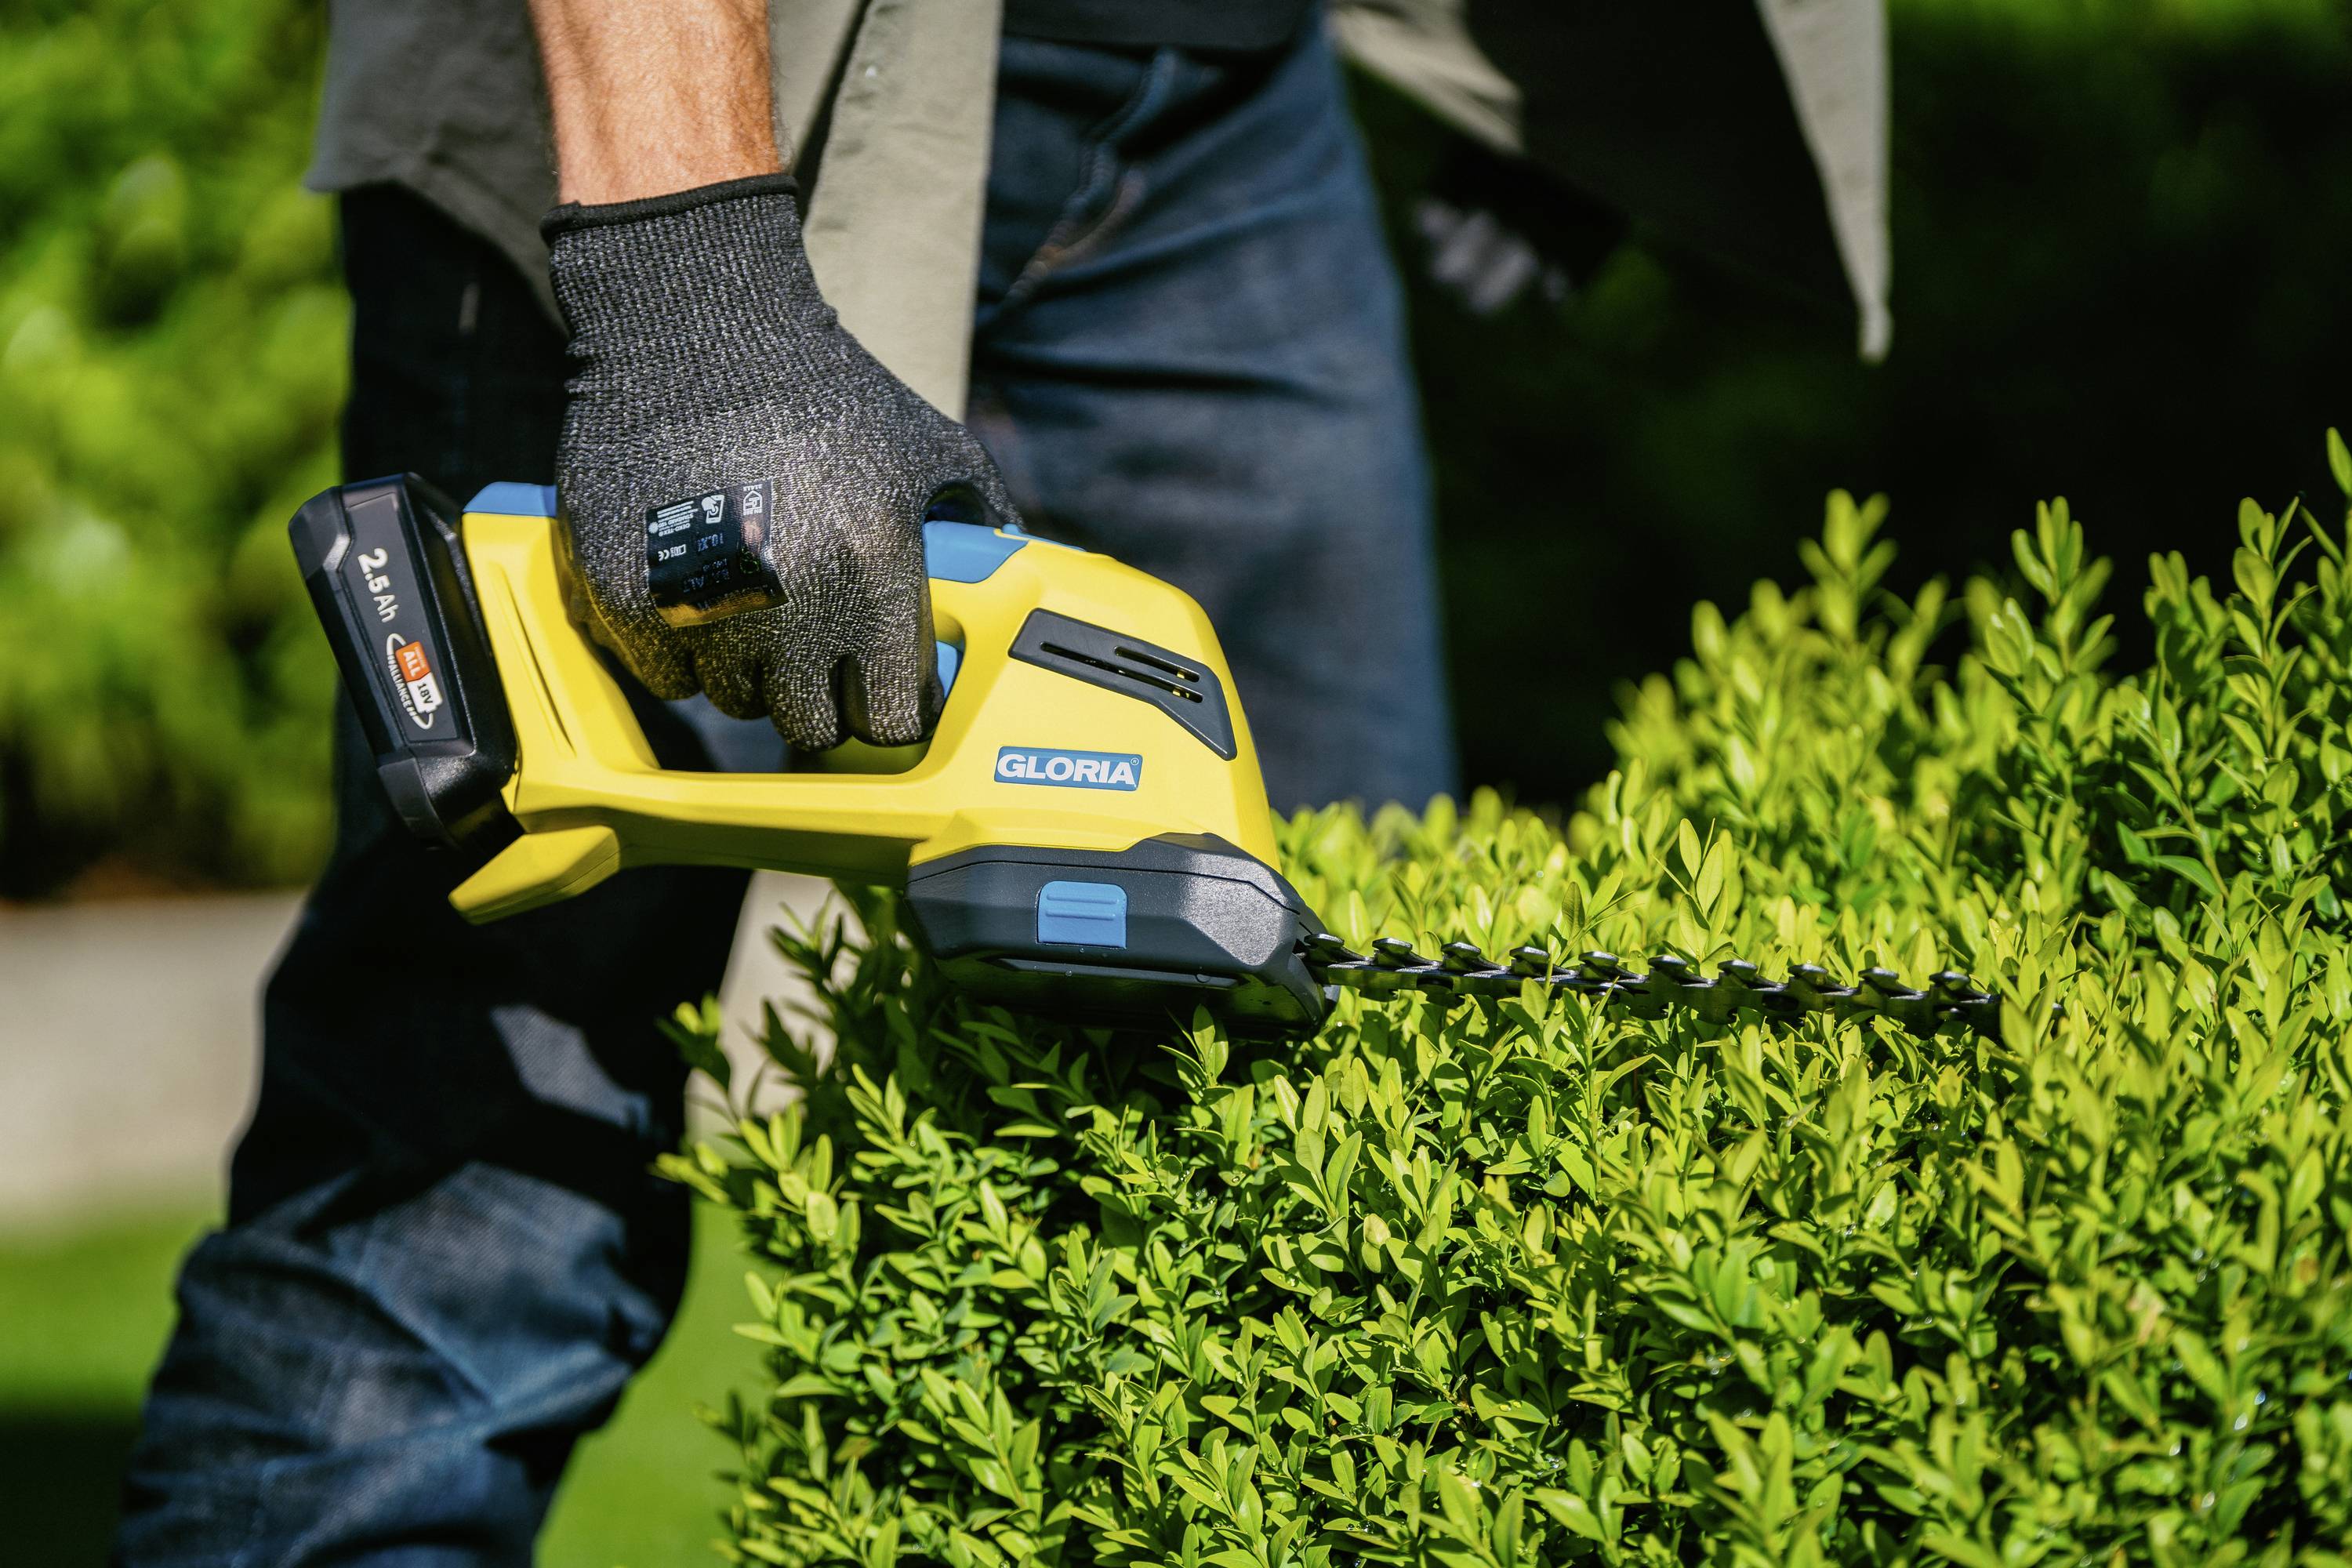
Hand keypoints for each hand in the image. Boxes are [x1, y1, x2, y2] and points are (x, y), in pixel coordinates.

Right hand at [543, 175, 1017, 748]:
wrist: (699, 324)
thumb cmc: (824, 388)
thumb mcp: (928, 446)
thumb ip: (979, 517)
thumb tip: (1011, 569)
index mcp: (874, 577)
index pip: (891, 718)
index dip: (890, 710)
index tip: (880, 692)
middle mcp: (792, 608)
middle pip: (811, 727)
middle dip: (821, 698)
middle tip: (817, 656)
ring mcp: (704, 609)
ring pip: (737, 704)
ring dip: (751, 674)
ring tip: (757, 610)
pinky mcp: (628, 598)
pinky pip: (667, 679)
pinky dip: (683, 654)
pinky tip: (700, 598)